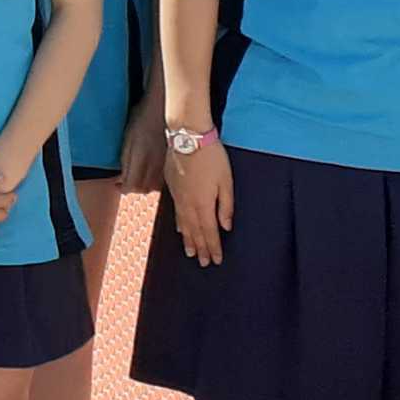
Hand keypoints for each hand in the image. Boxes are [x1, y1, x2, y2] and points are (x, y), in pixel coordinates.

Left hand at [119, 95, 169, 195]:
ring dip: (147, 185)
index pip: (131, 185)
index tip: (118, 185)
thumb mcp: (128, 136)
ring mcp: (166, 162)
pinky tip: (154, 173)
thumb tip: (122, 176)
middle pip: (144, 188)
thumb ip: (126, 158)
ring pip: (156, 186)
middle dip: (134, 187)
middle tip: (127, 181)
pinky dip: (159, 180)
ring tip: (140, 177)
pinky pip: (167, 178)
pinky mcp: (175, 160)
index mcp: (140, 157)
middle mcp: (155, 163)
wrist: (166, 106)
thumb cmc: (144, 116)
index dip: (123, 188)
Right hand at [161, 135, 234, 264]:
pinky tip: (181, 229)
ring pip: (183, 223)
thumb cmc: (212, 157)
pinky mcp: (172, 187)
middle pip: (195, 231)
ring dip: (188, 239)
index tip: (216, 261)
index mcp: (203, 203)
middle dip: (200, 248)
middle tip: (203, 263)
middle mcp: (188, 203)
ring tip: (191, 253)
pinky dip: (180, 224)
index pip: (209, 232)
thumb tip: (226, 226)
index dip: (213, 247)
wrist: (188, 137)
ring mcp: (178, 195)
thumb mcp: (227, 181)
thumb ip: (226, 206)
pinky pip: (176, 212)